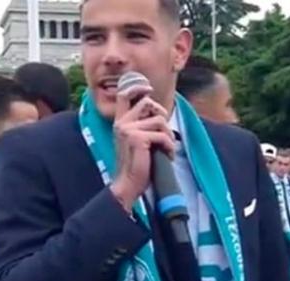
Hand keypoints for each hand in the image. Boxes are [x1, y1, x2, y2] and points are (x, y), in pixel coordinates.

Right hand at [109, 85, 173, 212]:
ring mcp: (128, 129)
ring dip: (169, 135)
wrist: (128, 184)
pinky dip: (169, 146)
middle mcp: (121, 123)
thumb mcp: (137, 140)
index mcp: (119, 121)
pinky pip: (163, 135)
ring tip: (167, 148)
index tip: (148, 89)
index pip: (124, 94)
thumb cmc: (136, 165)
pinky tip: (167, 156)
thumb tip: (159, 112)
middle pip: (148, 103)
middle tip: (166, 134)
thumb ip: (142, 125)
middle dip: (162, 115)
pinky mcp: (137, 138)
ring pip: (159, 120)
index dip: (137, 86)